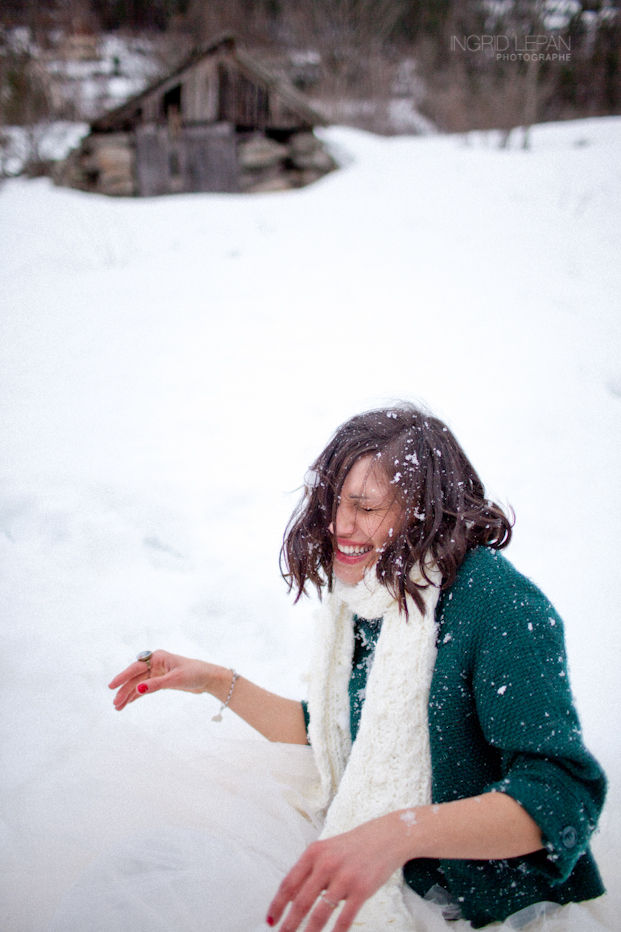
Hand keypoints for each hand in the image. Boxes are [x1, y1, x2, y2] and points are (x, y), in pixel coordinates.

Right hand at [108, 650, 220, 709]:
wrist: (207, 678)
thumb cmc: (194, 673)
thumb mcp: (175, 679)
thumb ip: (156, 684)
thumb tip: (138, 689)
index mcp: (157, 657)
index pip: (136, 668)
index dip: (122, 677)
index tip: (111, 686)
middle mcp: (155, 663)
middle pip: (135, 678)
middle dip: (124, 690)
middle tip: (115, 704)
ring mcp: (157, 672)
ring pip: (138, 684)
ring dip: (129, 695)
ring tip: (118, 707)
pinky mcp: (160, 681)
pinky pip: (145, 688)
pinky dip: (137, 695)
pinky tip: (128, 703)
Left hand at [266, 813, 408, 931]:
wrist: (386, 836)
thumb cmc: (353, 846)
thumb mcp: (327, 849)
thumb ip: (310, 870)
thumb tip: (291, 898)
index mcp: (314, 852)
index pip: (288, 883)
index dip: (277, 904)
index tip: (271, 920)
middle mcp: (326, 863)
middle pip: (301, 901)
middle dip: (289, 924)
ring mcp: (345, 877)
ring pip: (320, 912)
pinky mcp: (362, 888)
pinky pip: (345, 917)